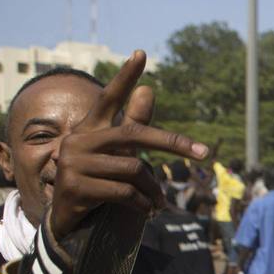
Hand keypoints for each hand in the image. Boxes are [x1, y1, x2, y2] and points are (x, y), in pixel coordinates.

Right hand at [49, 51, 208, 239]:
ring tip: (158, 202)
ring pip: (134, 169)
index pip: (108, 98)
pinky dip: (143, 204)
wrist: (68, 220)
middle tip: (204, 153)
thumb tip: (150, 89)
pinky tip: (147, 211)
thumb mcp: (118, 154)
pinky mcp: (75, 187)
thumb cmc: (99, 182)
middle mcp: (78, 140)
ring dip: (154, 189)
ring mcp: (72, 163)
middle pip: (135, 135)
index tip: (142, 53)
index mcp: (90, 129)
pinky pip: (124, 192)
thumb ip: (134, 125)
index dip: (125, 77)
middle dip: (172, 144)